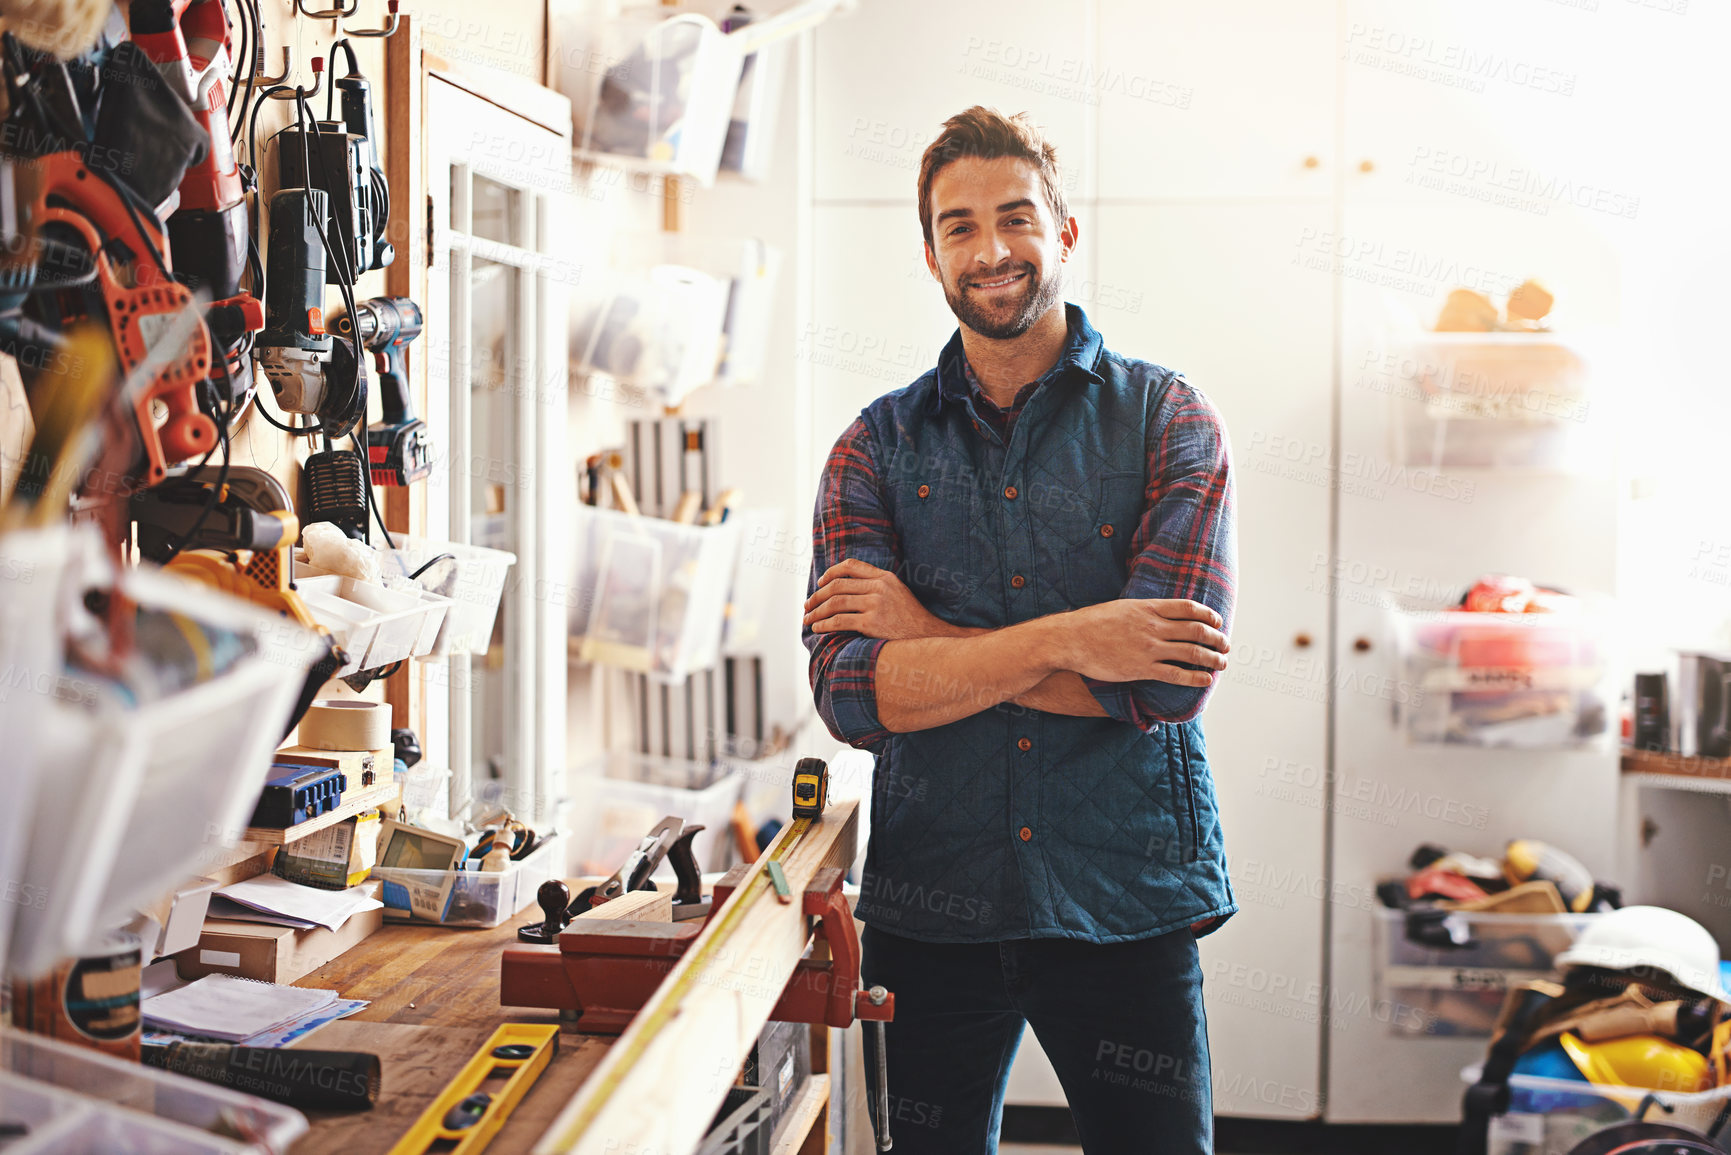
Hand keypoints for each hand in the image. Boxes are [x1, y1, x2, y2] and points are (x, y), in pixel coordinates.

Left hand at [804, 558, 961, 639]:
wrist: (928, 638)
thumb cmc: (910, 619)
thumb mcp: (898, 593)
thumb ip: (877, 586)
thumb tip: (849, 587)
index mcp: (885, 577)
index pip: (851, 566)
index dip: (831, 573)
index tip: (820, 583)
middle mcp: (879, 587)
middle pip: (838, 585)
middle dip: (817, 596)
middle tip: (807, 606)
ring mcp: (876, 604)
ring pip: (835, 603)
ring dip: (817, 611)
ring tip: (808, 619)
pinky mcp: (872, 623)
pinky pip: (840, 621)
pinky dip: (825, 624)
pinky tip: (818, 628)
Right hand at [1059, 599, 1229, 686]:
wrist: (1071, 639)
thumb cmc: (1093, 622)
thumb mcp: (1123, 607)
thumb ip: (1145, 610)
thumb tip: (1160, 613)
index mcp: (1149, 608)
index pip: (1190, 608)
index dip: (1209, 615)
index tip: (1218, 622)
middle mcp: (1154, 627)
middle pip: (1197, 630)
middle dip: (1217, 638)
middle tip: (1226, 645)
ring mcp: (1149, 648)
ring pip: (1192, 653)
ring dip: (1213, 658)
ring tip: (1222, 662)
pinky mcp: (1142, 669)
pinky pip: (1176, 675)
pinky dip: (1195, 677)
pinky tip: (1205, 680)